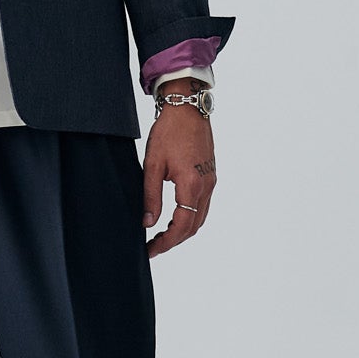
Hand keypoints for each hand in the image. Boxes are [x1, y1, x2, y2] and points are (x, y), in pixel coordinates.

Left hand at [142, 81, 215, 258]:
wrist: (188, 107)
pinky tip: (174, 218)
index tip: (150, 250)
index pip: (182, 226)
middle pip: (194, 226)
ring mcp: (211, 181)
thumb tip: (147, 223)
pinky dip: (190, 218)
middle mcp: (206, 186)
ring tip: (161, 236)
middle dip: (174, 241)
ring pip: (200, 217)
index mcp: (191, 185)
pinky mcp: (210, 175)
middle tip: (153, 247)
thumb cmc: (169, 131)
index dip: (166, 242)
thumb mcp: (152, 164)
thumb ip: (150, 196)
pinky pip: (203, 205)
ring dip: (183, 231)